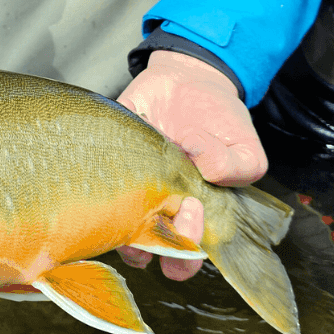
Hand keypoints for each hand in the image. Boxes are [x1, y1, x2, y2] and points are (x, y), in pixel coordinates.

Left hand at [115, 50, 266, 280]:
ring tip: (136, 186)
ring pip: (109, 214)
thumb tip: (202, 164)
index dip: (185, 251)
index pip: (182, 254)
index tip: (192, 210)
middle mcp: (153, 202)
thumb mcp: (244, 147)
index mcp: (189, 214)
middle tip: (172, 203)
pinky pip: (88, 161)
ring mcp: (126, 177)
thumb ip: (235, 167)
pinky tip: (118, 145)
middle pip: (142, 244)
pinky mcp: (105, 144)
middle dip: (153, 238)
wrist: (191, 79)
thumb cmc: (219, 123)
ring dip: (117, 211)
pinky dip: (98, 160)